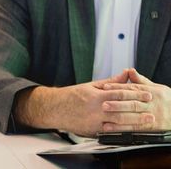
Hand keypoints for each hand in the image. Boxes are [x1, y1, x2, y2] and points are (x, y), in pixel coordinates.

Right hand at [15, 70, 148, 136]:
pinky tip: (132, 131)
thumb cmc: (72, 96)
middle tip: (151, 108)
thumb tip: (126, 74)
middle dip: (139, 109)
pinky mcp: (93, 132)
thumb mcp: (91, 86)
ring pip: (118, 122)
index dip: (135, 94)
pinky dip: (123, 132)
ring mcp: (94, 121)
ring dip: (135, 122)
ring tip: (147, 121)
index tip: (147, 94)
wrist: (55, 108)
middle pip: (122, 109)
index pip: (120, 94)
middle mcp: (96, 109)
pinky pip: (111, 132)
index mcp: (96, 96)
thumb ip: (111, 82)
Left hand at [100, 68, 170, 130]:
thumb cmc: (167, 99)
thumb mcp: (157, 88)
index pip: (132, 89)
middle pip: (132, 103)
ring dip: (118, 117)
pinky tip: (112, 128)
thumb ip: (141, 81)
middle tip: (103, 104)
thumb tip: (129, 70)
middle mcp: (151, 104)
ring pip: (133, 116)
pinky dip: (123, 129)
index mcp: (151, 92)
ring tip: (105, 117)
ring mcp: (151, 116)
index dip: (118, 88)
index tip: (105, 87)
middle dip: (117, 104)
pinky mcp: (152, 127)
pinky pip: (136, 128)